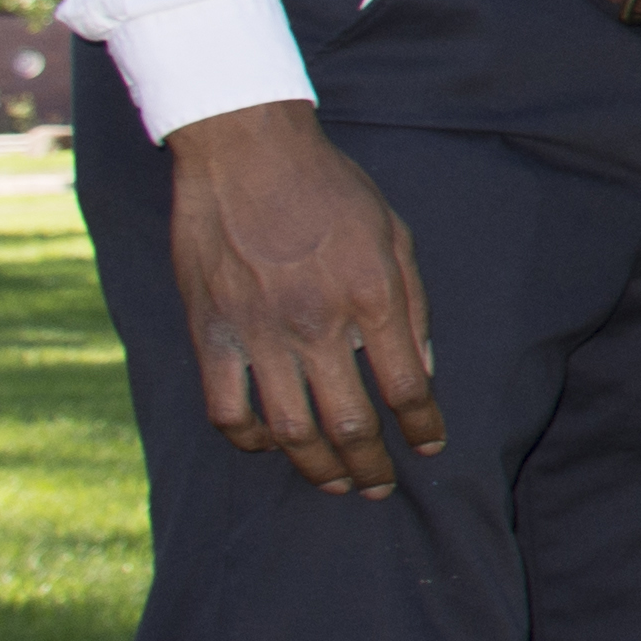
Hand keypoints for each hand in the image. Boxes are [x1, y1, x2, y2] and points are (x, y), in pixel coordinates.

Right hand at [155, 99, 440, 497]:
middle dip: (370, 467)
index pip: (407, 388)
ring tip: (334, 484)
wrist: (247, 152)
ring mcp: (260, 333)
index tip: (429, 447)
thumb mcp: (394, 233)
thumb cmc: (329, 188)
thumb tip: (423, 370)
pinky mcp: (212, 333)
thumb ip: (413, 304)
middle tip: (378, 487)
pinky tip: (269, 444)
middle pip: (349, 425)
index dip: (423, 427)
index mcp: (371, 298)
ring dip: (316, 469)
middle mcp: (317, 325)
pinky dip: (249, 440)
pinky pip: (226, 409)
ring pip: (290, 431)